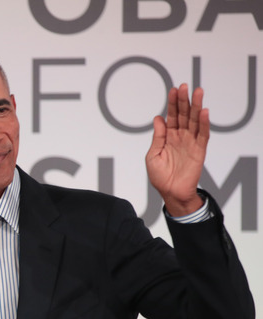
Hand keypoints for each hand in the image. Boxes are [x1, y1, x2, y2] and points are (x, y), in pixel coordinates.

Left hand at [146, 83, 208, 216]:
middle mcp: (180, 136)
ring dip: (197, 106)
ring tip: (198, 92)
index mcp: (168, 136)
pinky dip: (204, 123)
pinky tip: (204, 112)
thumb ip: (157, 137)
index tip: (173, 90)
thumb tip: (158, 118)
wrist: (170, 193)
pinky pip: (203, 135)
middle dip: (184, 100)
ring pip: (195, 121)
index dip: (172, 103)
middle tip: (184, 86)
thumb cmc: (160, 176)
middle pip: (184, 114)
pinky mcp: (199, 150)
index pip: (171, 116)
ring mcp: (190, 142)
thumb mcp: (153, 155)